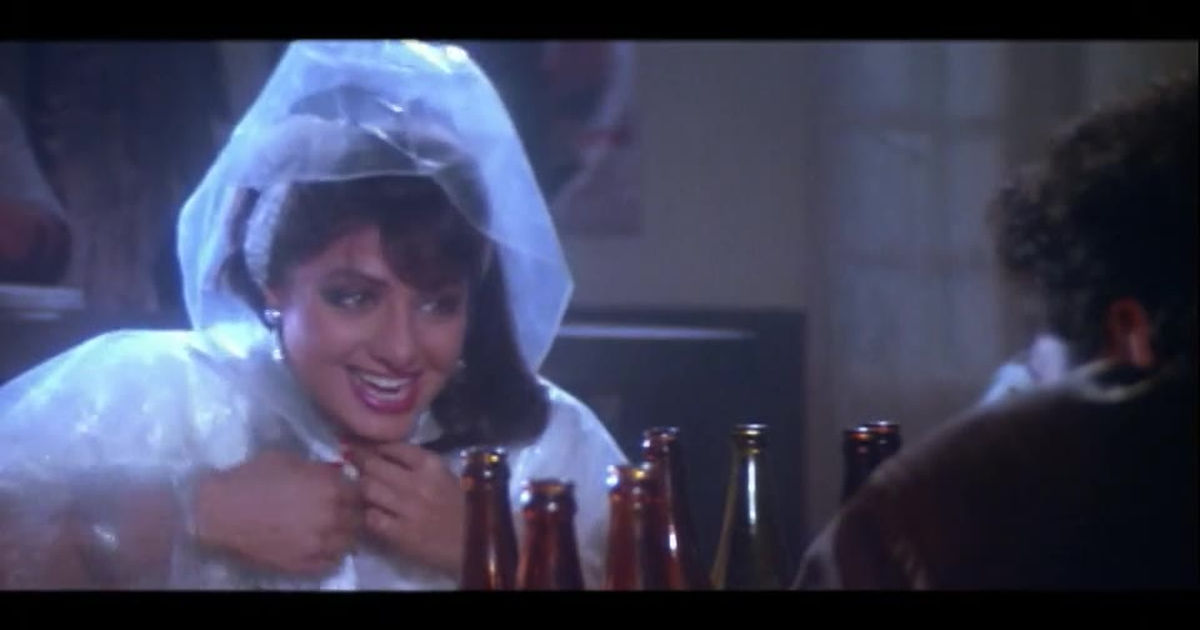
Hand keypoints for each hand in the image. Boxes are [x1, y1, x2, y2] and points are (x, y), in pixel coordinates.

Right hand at [193, 450, 359, 575]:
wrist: (218, 511)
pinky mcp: (305, 564)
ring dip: (345, 534)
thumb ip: (318, 468)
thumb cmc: (251, 478)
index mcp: (331, 487)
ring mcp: (320, 544)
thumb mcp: (288, 459)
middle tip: (343, 510)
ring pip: (350, 542)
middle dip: (354, 512)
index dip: (356, 490)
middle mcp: (333, 516)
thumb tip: (335, 472)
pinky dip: (331, 554)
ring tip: (333, 529)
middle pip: (360, 518)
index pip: (362, 492)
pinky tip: (321, 545)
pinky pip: (332, 562)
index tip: (348, 490)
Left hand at [346, 442, 463, 576]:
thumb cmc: (463, 506)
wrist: (477, 542)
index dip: (372, 445)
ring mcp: (407, 508)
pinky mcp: (401, 534)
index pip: (392, 446)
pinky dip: (368, 514)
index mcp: (431, 464)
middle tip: (351, 460)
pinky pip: (371, 518)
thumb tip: (383, 454)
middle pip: (374, 465)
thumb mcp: (444, 475)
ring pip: (367, 489)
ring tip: (360, 487)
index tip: (360, 444)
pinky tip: (372, 514)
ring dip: (360, 487)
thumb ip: (417, 464)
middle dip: (359, 461)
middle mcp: (417, 482)